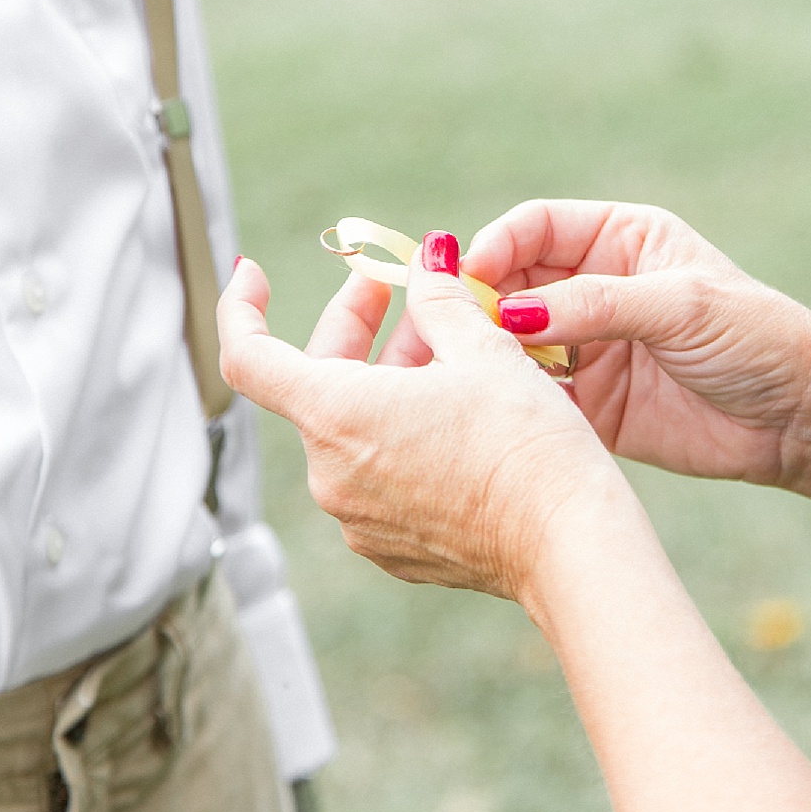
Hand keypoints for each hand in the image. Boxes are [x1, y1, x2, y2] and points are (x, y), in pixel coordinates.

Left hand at [216, 237, 630, 602]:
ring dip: (386, 381)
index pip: (248, 358)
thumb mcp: (486, 348)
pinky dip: (401, 433)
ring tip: (448, 346)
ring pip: (353, 429)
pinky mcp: (392, 547)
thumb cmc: (527, 443)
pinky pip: (379, 474)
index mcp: (336, 417)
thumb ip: (440, 299)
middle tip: (393, 287)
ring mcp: (358, 519)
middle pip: (314, 385)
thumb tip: (427, 264)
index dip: (240, 308)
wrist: (570, 543)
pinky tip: (455, 412)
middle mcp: (332, 475)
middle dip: (353, 329)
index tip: (254, 274)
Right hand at [438, 200, 810, 522]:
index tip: (462, 279)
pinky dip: (506, 400)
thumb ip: (597, 305)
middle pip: (508, 284)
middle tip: (434, 334)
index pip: (533, 228)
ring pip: (510, 342)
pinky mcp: (589, 404)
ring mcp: (588, 346)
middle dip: (471, 304)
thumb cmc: (759, 339)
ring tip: (449, 375)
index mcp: (620, 239)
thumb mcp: (680, 308)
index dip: (493, 248)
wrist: (802, 420)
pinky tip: (486, 410)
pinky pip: (531, 396)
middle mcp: (595, 287)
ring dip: (480, 354)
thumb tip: (513, 309)